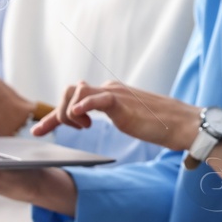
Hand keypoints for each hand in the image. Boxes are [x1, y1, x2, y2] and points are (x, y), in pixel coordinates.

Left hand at [32, 80, 200, 151]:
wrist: (183, 124)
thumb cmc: (160, 125)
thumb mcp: (129, 119)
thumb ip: (114, 114)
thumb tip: (102, 119)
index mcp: (110, 93)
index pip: (75, 97)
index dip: (52, 115)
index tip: (38, 130)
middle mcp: (109, 89)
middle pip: (69, 91)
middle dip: (55, 113)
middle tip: (56, 132)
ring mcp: (115, 94)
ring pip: (75, 92)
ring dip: (68, 113)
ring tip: (84, 128)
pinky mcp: (122, 103)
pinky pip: (97, 99)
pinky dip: (83, 106)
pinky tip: (80, 117)